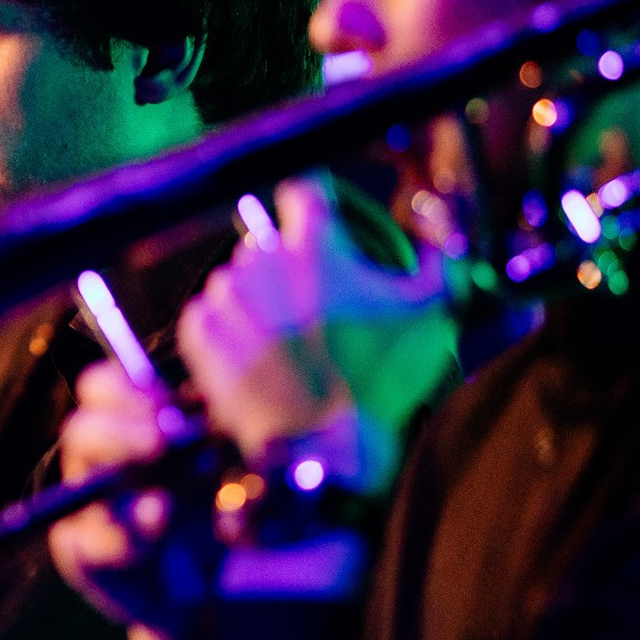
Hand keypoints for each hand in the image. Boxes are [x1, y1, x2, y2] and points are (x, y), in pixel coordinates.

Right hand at [49, 362, 181, 626]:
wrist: (200, 589)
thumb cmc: (205, 514)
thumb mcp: (214, 468)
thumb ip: (202, 431)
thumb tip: (201, 401)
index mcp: (123, 428)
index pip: (101, 388)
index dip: (127, 389)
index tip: (168, 405)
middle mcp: (95, 463)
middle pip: (82, 430)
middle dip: (122, 433)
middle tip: (164, 443)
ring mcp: (82, 511)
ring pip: (84, 487)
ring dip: (126, 488)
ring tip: (164, 507)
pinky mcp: (79, 555)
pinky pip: (88, 545)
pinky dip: (124, 541)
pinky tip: (155, 538)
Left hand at [176, 177, 456, 481]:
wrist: (325, 446)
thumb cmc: (380, 378)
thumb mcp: (432, 314)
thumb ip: (438, 259)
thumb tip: (434, 223)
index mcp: (314, 245)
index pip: (304, 192)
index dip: (314, 208)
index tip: (318, 226)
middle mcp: (261, 259)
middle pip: (269, 245)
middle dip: (289, 270)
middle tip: (315, 313)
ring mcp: (225, 296)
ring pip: (239, 281)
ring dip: (259, 303)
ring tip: (288, 345)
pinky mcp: (200, 332)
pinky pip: (211, 316)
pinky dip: (230, 333)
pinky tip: (259, 360)